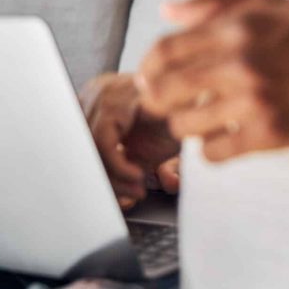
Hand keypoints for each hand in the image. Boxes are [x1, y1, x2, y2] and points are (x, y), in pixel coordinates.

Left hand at [82, 73, 180, 207]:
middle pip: (79, 144)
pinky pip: (103, 142)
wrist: (212, 109)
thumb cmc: (182, 125)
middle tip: (127, 196)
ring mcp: (107, 91)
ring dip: (113, 176)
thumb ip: (125, 173)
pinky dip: (117, 166)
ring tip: (135, 187)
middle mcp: (99, 90)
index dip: (95, 173)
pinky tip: (137, 174)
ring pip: (88, 146)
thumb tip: (120, 199)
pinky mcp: (120, 98)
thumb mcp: (148, 155)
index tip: (117, 196)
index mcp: (100, 99)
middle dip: (105, 179)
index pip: (77, 141)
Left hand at [136, 0, 288, 161]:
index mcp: (237, 27)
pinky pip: (215, 153)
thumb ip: (215, 5)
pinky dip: (214, 149)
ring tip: (206, 120)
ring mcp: (256, 101)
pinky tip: (228, 138)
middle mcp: (241, 62)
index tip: (154, 79)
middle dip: (160, 101)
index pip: (163, 52)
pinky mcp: (272, 134)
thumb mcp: (271, 5)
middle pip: (164, 92)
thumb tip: (167, 10)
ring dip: (189, 126)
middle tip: (172, 104)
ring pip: (185, 126)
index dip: (148, 69)